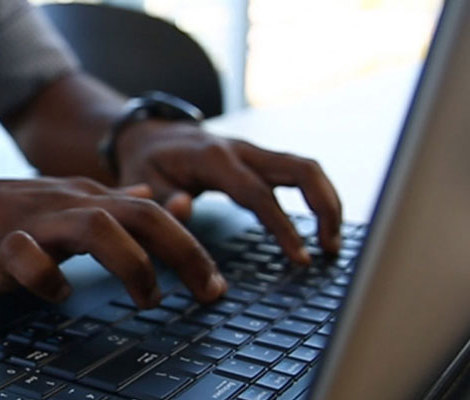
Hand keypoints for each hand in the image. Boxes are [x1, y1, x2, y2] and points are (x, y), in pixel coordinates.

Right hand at [0, 177, 226, 306]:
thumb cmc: (5, 212)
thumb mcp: (68, 202)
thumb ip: (114, 204)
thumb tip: (153, 198)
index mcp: (90, 198)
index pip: (155, 212)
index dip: (192, 245)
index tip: (214, 281)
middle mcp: (71, 203)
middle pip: (141, 214)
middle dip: (183, 252)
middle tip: (207, 292)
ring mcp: (36, 220)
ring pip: (96, 227)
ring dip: (131, 264)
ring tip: (148, 299)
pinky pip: (28, 257)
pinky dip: (50, 278)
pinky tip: (60, 294)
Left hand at [117, 120, 341, 263]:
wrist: (151, 135)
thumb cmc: (146, 163)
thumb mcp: (142, 183)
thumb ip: (162, 200)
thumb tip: (187, 209)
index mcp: (215, 158)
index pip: (259, 194)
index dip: (283, 226)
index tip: (301, 257)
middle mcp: (242, 150)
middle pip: (301, 168)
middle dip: (325, 207)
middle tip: (331, 249)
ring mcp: (253, 152)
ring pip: (306, 168)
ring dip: (327, 202)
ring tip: (332, 243)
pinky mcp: (258, 159)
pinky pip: (297, 172)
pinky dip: (315, 196)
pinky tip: (318, 225)